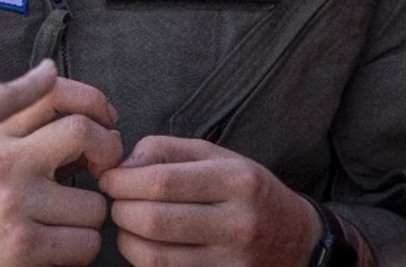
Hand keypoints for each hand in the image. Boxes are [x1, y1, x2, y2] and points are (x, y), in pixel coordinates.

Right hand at [0, 77, 123, 265]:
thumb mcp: (1, 163)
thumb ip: (41, 136)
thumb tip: (97, 118)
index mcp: (0, 137)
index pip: (53, 92)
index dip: (93, 99)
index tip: (107, 118)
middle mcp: (4, 162)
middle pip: (82, 130)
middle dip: (108, 151)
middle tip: (103, 170)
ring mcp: (13, 202)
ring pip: (94, 201)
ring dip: (90, 219)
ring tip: (61, 224)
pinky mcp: (24, 244)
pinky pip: (87, 241)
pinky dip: (82, 250)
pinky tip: (57, 248)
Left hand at [97, 136, 321, 266]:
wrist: (296, 240)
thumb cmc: (247, 190)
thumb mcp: (217, 156)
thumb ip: (166, 150)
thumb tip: (122, 166)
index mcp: (237, 181)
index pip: (163, 182)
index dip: (123, 181)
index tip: (108, 178)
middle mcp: (238, 224)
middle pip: (155, 221)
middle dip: (120, 210)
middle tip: (113, 201)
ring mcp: (231, 262)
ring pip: (155, 256)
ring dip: (126, 238)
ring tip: (125, 223)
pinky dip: (143, 259)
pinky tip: (143, 244)